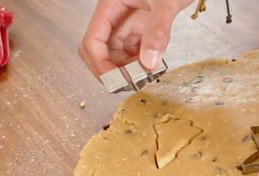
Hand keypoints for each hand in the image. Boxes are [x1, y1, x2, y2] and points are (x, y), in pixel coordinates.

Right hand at [79, 0, 193, 76]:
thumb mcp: (166, 3)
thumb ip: (157, 31)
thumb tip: (148, 62)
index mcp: (111, 4)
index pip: (93, 39)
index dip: (100, 63)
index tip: (115, 80)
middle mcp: (115, 15)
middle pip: (100, 49)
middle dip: (110, 69)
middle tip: (127, 84)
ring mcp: (128, 22)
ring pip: (117, 53)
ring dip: (126, 69)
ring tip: (143, 78)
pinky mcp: (141, 28)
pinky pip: (133, 50)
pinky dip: (139, 63)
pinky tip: (150, 68)